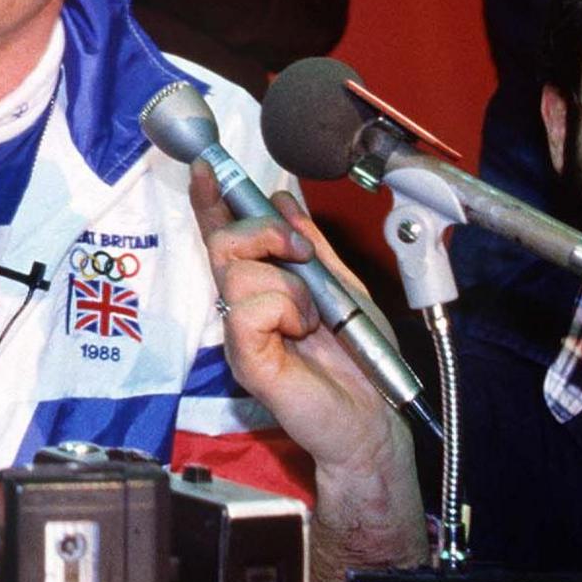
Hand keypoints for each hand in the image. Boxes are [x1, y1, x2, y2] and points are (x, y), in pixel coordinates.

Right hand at [189, 164, 426, 581]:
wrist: (375, 414)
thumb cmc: (359, 359)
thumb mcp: (342, 284)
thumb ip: (310, 244)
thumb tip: (283, 199)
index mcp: (264, 287)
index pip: (225, 236)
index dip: (213, 201)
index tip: (207, 167)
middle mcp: (244, 308)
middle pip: (223, 245)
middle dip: (265, 233)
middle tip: (300, 253)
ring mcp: (242, 335)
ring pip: (238, 275)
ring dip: (289, 285)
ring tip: (312, 316)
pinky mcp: (246, 361)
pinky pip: (249, 311)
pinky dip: (285, 311)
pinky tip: (301, 332)